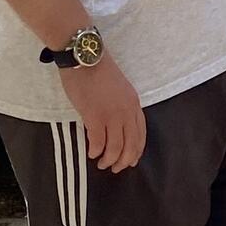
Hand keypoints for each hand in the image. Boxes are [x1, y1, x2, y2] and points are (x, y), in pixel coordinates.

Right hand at [60, 52, 146, 172]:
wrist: (84, 57)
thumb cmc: (97, 70)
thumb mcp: (119, 88)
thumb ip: (121, 106)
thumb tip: (116, 126)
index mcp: (134, 104)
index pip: (141, 135)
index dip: (136, 151)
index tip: (130, 161)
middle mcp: (126, 111)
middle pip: (131, 145)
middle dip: (123, 161)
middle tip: (114, 168)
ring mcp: (112, 114)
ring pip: (116, 148)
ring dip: (108, 159)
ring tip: (101, 163)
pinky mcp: (95, 116)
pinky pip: (98, 142)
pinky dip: (96, 151)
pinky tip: (91, 153)